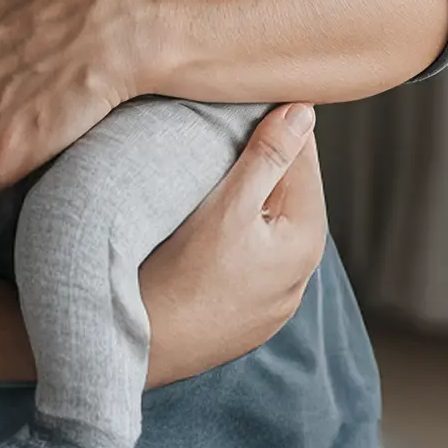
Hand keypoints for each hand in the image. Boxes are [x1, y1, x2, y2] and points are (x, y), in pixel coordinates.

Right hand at [141, 104, 325, 385]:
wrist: (141, 351)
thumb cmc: (181, 276)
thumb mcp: (228, 207)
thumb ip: (268, 156)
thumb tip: (303, 109)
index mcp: (306, 240)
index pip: (304, 157)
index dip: (276, 121)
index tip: (246, 95)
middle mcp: (300, 275)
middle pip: (286, 192)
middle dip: (260, 159)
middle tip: (218, 126)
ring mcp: (273, 301)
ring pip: (265, 225)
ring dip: (245, 196)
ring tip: (207, 171)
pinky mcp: (246, 317)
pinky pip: (248, 258)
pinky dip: (233, 233)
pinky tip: (202, 225)